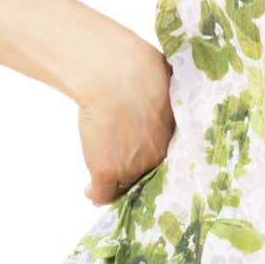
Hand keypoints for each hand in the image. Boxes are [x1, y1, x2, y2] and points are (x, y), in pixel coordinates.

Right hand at [77, 36, 175, 205]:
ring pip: (124, 184)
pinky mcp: (109, 171)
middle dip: (134, 173)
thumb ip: (164, 99)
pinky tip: (90, 191)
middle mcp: (157, 155)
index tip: (141, 158)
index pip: (166, 157)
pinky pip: (103, 193)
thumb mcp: (165, 83)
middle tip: (120, 172)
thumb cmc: (139, 69)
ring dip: (114, 185)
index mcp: (174, 134)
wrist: (115, 77)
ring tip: (102, 185)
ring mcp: (133, 166)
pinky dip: (96, 194)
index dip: (151, 158)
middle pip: (147, 172)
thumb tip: (163, 90)